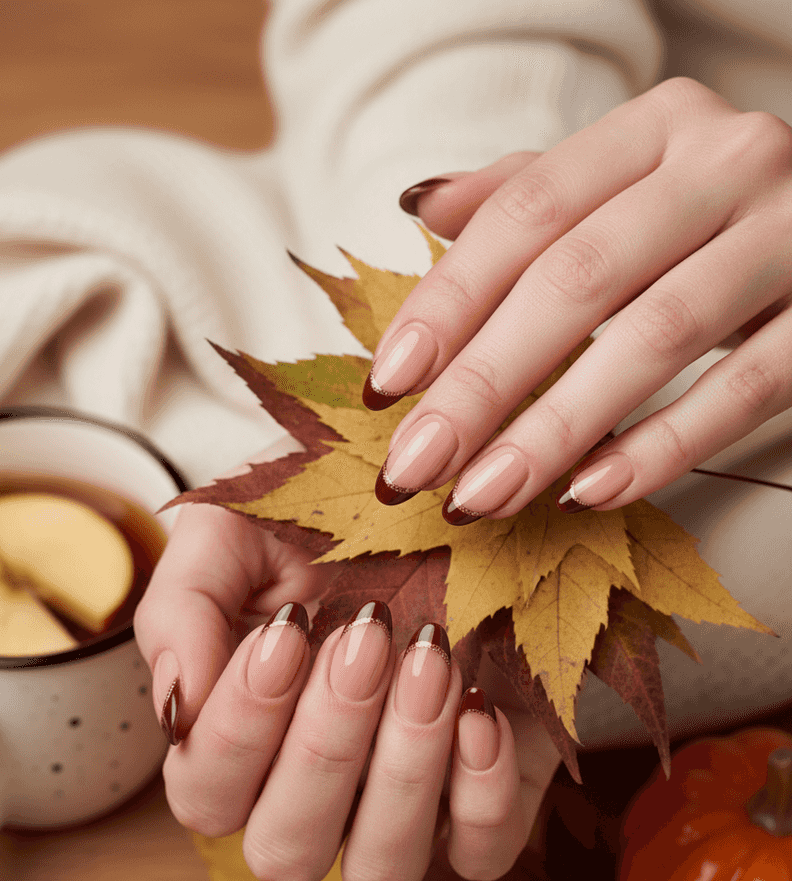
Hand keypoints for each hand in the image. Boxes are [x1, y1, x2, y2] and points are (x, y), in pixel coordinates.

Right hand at [135, 498, 559, 880]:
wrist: (427, 508)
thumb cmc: (316, 528)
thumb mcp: (232, 536)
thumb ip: (184, 608)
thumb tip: (175, 701)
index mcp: (237, 750)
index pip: (206, 796)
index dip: (241, 727)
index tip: (287, 628)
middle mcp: (312, 800)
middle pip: (286, 850)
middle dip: (326, 743)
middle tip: (369, 634)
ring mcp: (398, 812)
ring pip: (380, 870)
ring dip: (403, 771)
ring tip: (430, 662)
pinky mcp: (482, 800)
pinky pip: (481, 852)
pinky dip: (482, 791)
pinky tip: (478, 706)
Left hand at [367, 77, 791, 520]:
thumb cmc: (718, 216)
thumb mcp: (628, 183)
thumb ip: (532, 193)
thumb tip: (422, 205)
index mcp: (656, 127)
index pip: (526, 213)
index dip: (448, 302)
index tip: (387, 383)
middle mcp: (725, 161)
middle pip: (575, 279)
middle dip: (480, 383)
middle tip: (413, 465)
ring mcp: (791, 232)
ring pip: (652, 337)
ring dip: (553, 429)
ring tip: (482, 495)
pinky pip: (743, 388)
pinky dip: (663, 445)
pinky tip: (590, 491)